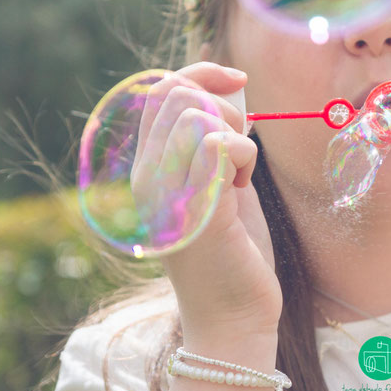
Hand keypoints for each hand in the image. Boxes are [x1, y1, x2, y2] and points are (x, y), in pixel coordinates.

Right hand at [130, 62, 281, 337]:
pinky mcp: (196, 209)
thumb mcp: (216, 183)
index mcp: (148, 166)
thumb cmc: (231, 250)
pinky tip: (242, 188)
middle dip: (222, 105)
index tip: (239, 80)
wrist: (232, 318)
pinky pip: (217, 145)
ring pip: (196, 114)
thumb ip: (210, 140)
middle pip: (176, 92)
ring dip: (234, 134)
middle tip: (238, 150)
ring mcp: (167, 192)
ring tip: (239, 175)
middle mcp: (147, 175)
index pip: (159, 89)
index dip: (202, 72)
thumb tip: (228, 90)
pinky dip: (244, 155)